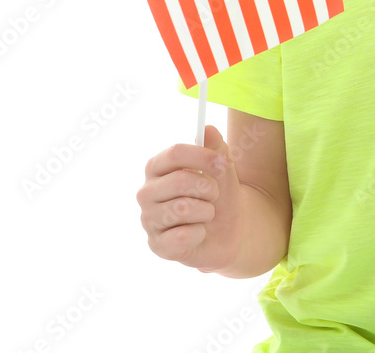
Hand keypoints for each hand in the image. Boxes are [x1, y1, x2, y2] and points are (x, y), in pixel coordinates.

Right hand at [136, 125, 242, 271]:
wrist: (227, 230)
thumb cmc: (218, 193)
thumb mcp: (222, 166)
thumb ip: (216, 145)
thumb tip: (208, 129)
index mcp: (157, 167)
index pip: (174, 153)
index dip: (201, 156)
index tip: (222, 163)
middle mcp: (147, 192)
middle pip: (179, 181)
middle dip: (208, 187)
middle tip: (215, 193)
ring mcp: (149, 220)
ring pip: (183, 209)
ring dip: (207, 211)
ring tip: (207, 213)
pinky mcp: (156, 245)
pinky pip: (182, 236)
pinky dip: (200, 233)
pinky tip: (198, 232)